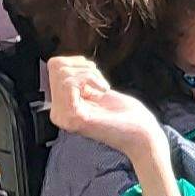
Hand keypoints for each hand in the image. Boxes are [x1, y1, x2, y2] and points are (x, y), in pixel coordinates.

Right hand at [43, 53, 171, 161]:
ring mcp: (64, 117)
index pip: (53, 68)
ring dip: (88, 72)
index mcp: (63, 107)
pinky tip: (102, 89)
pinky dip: (89, 78)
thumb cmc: (127, 115)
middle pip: (55, 67)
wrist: (141, 133)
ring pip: (61, 72)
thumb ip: (78, 81)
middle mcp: (59, 114)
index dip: (76, 62)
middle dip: (82, 65)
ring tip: (102, 86)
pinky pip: (68, 82)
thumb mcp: (97, 91)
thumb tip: (65, 63)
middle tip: (99, 80)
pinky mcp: (73, 116)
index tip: (93, 72)